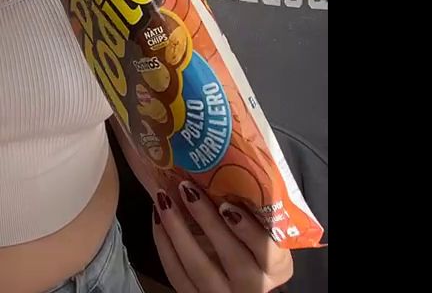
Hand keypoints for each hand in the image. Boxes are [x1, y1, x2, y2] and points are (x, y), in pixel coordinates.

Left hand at [152, 184, 292, 292]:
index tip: (228, 205)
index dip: (249, 230)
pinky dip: (164, 244)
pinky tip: (157, 217)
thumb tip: (227, 151)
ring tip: (164, 197)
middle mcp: (252, 285)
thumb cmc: (248, 243)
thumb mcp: (260, 230)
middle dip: (207, 221)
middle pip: (232, 258)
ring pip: (198, 267)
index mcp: (274, 266)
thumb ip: (252, 206)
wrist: (234, 282)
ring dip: (178, 229)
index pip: (269, 251)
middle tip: (187, 188)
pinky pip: (176, 274)